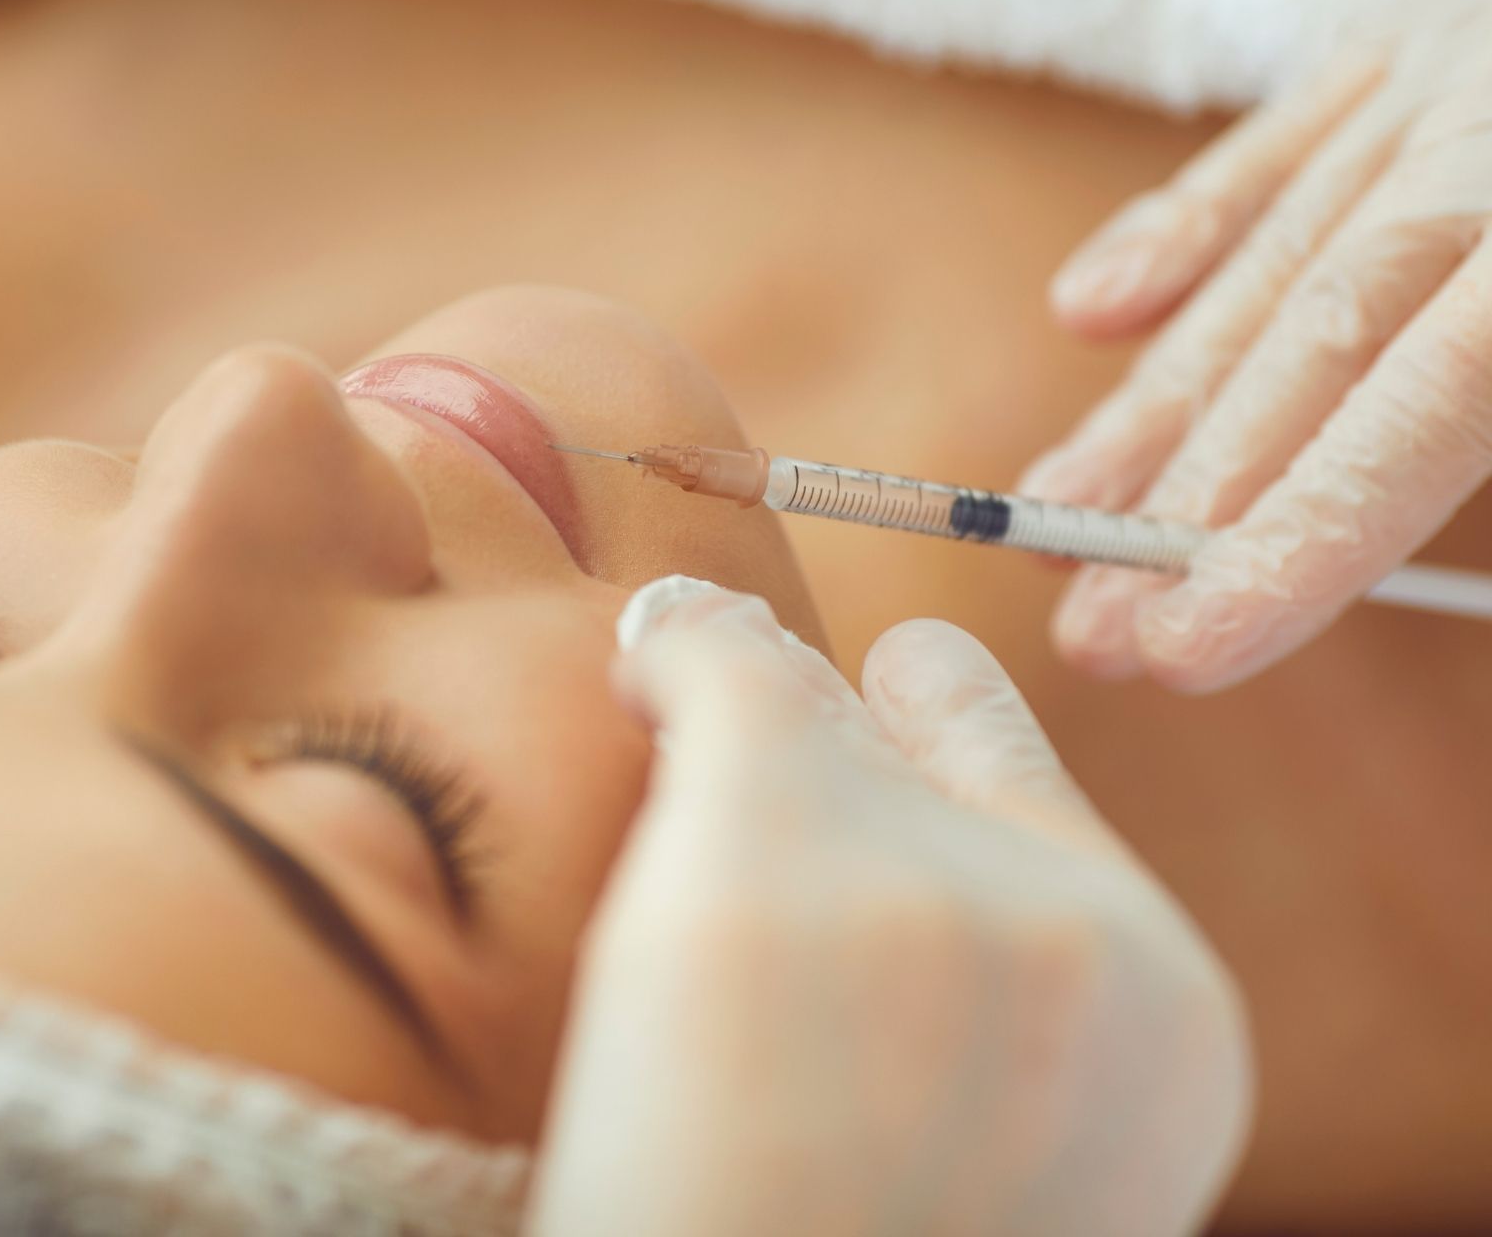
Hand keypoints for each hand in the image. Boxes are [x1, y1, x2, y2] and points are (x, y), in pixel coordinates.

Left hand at [529, 578, 1250, 1236]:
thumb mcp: (1008, 1158)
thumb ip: (1006, 1010)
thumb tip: (902, 824)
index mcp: (1171, 1029)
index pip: (1069, 824)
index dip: (971, 757)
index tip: (904, 689)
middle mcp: (1079, 938)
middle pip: (944, 759)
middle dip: (856, 725)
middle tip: (761, 677)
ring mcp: (932, 887)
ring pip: (822, 728)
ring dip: (745, 709)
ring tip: (673, 681)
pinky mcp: (779, 844)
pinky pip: (727, 676)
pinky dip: (677, 660)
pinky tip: (646, 666)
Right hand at [1022, 0, 1491, 690]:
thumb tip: (1477, 555)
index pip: (1417, 406)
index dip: (1298, 534)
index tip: (1193, 647)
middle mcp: (1486, 141)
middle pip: (1312, 343)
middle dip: (1191, 502)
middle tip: (1095, 637)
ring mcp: (1436, 74)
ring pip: (1272, 260)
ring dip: (1157, 406)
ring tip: (1059, 523)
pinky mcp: (1405, 32)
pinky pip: (1278, 138)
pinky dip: (1182, 227)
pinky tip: (1091, 314)